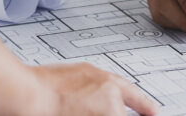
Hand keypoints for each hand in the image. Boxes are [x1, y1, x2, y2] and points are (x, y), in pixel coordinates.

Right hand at [0, 33, 157, 115]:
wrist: (32, 93)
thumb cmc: (45, 83)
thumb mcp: (78, 73)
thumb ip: (95, 85)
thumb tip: (98, 95)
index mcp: (107, 80)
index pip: (133, 94)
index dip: (144, 104)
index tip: (153, 111)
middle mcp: (111, 97)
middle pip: (120, 112)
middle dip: (109, 112)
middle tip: (84, 108)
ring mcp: (105, 113)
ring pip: (111, 115)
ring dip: (94, 112)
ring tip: (70, 106)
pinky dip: (89, 114)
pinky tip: (72, 110)